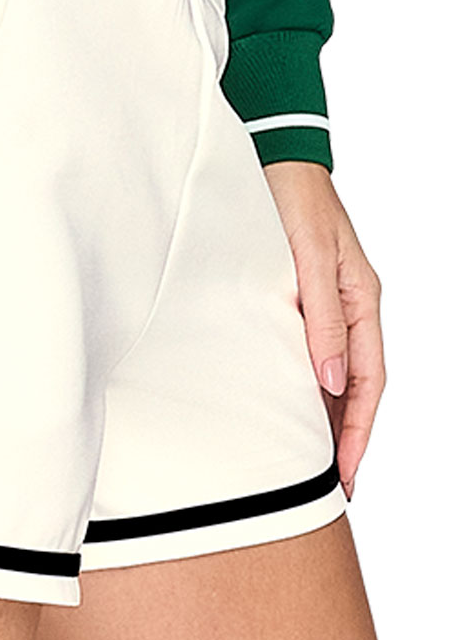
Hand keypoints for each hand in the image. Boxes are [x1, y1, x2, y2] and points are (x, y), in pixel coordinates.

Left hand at [263, 161, 384, 501]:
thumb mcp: (308, 254)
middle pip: (355, 384)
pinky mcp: (298, 292)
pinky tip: (288, 404)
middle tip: (330, 486)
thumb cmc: (290, 196)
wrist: (271, 154)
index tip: (345, 473)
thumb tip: (331, 380)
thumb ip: (320, 315)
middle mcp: (348, 304)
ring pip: (332, 370)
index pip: (368, 379)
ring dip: (325, 414)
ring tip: (309, 460)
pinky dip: (304, 382)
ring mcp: (325, 299)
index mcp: (361, 298)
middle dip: (346, 436)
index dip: (358, 430)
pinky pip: (309, 349)